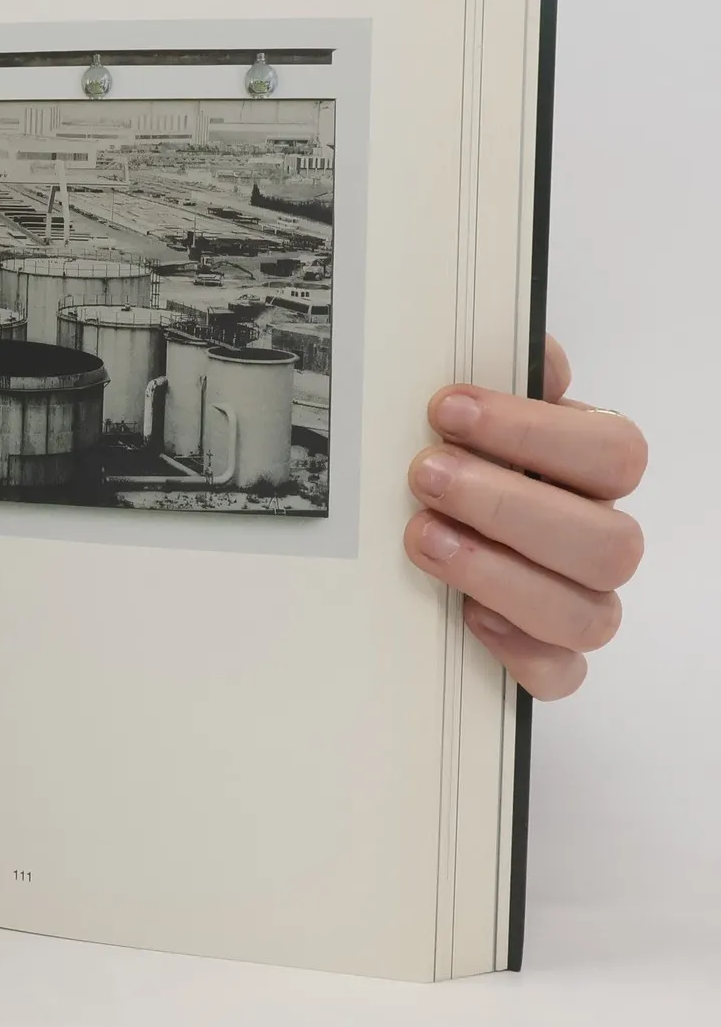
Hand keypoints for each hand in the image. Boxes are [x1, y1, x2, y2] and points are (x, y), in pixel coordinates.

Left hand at [404, 335, 644, 700]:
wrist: (413, 523)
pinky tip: (466, 615)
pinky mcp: (545, 660)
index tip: (446, 408)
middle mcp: (598, 540)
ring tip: (423, 538)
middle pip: (610, 541)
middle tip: (424, 475)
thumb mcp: (465, 408)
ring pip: (588, 614)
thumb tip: (534, 352)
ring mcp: (578, 604)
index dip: (534, 431)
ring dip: (500, 573)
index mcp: (592, 470)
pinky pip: (559, 675)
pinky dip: (516, 651)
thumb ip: (506, 373)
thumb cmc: (452, 455)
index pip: (613, 452)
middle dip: (508, 505)